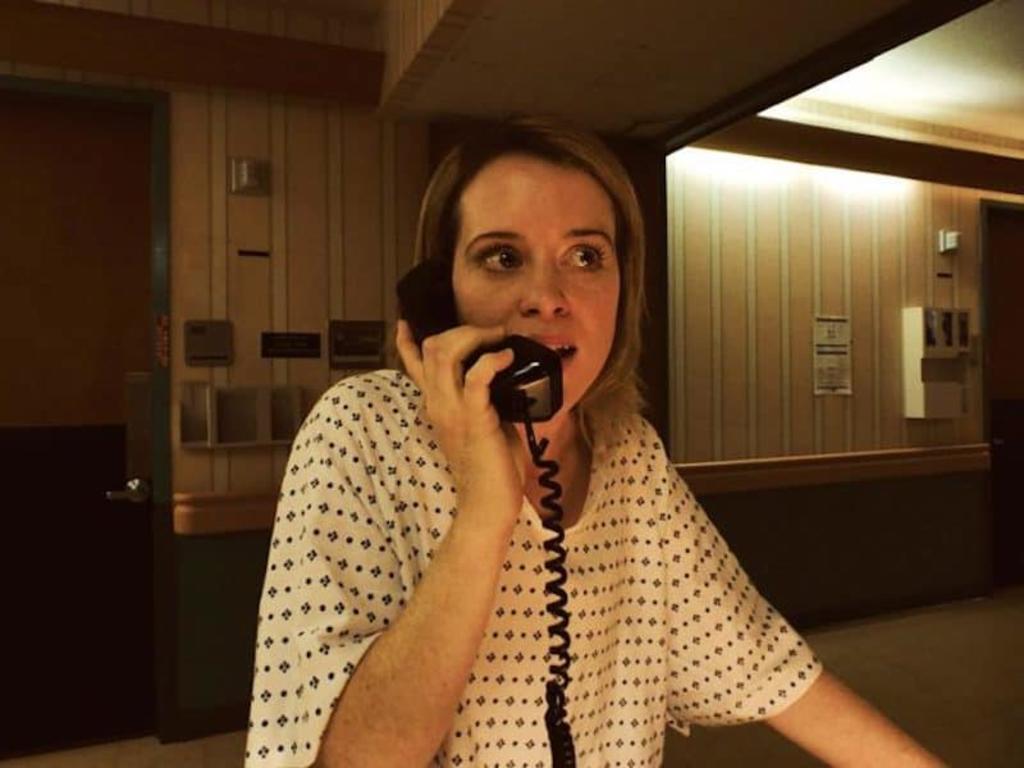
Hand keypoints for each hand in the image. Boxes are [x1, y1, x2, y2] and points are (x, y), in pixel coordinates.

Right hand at [395, 320, 525, 530]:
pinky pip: (477, 376)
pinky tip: (508, 357)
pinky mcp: (474, 418)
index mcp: (436, 405)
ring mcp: (453, 410)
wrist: (487, 502)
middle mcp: (438, 404)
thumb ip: (481, 400)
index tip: (405, 323)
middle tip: (492, 332)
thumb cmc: (490, 466)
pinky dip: (493, 359)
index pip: (413, 367)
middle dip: (462, 330)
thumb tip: (504, 377)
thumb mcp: (480, 424)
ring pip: (446, 354)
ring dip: (474, 337)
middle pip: (432, 348)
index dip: (407, 342)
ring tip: (499, 338)